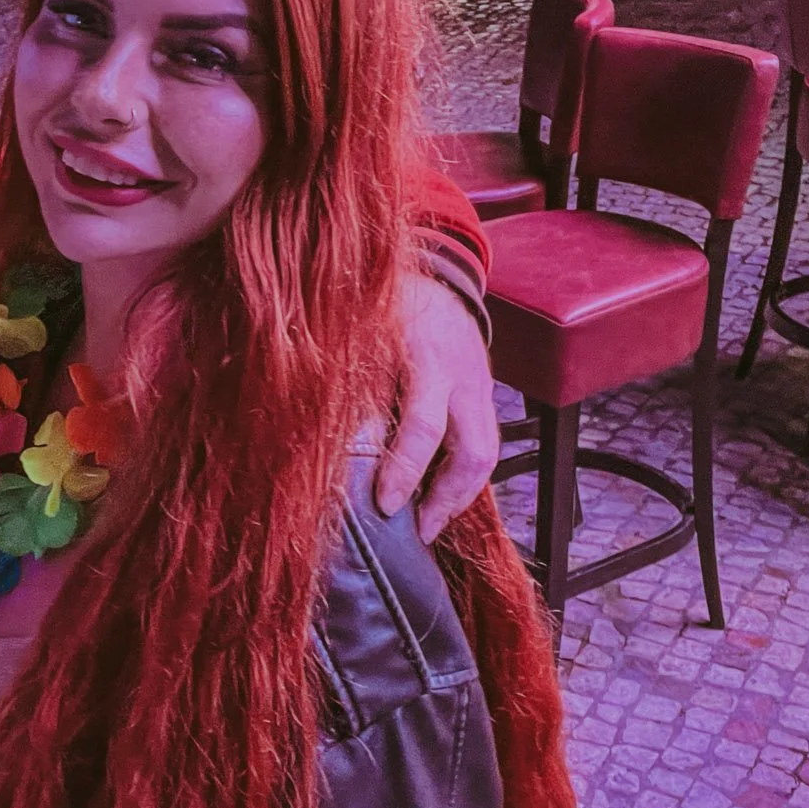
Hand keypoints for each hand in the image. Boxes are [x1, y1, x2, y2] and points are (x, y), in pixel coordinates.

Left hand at [375, 270, 500, 542]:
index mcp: (427, 357)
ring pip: (487, 454)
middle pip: (474, 452)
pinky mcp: (485, 397)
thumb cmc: (383, 304)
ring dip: (459, 495)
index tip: (384, 506)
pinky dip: (464, 476)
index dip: (404, 470)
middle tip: (419, 532)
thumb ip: (350, 381)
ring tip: (430, 524)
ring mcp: (481, 388)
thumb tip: (321, 440)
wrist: (433, 275)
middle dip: (447, 499)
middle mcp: (463, 377)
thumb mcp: (361, 332)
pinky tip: (440, 497)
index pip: (423, 426)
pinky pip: (485, 444)